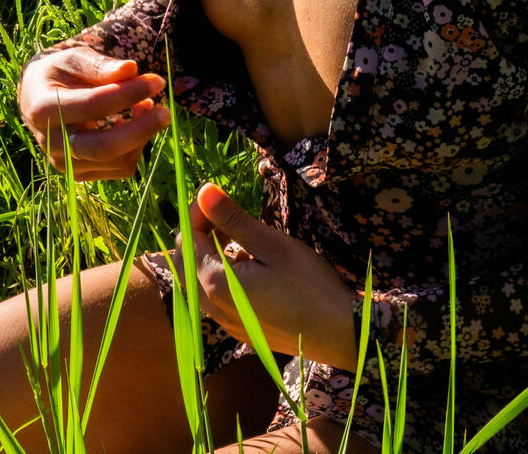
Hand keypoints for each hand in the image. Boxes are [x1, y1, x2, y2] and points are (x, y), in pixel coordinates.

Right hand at [18, 46, 168, 181]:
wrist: (38, 98)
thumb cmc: (60, 73)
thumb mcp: (74, 59)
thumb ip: (99, 65)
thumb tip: (130, 69)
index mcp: (43, 109)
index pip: (92, 106)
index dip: (127, 94)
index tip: (156, 81)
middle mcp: (50, 143)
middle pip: (102, 148)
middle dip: (140, 130)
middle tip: (166, 112)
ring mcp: (64, 163)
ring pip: (116, 161)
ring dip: (141, 135)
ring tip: (148, 105)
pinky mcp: (81, 175)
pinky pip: (120, 168)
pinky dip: (136, 146)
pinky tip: (134, 122)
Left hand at [181, 182, 360, 371]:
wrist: (341, 335)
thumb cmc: (310, 286)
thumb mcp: (273, 246)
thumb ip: (234, 220)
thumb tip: (203, 192)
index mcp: (215, 285)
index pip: (187, 243)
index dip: (197, 215)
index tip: (218, 197)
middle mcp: (213, 309)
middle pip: (185, 265)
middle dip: (198, 235)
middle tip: (224, 216)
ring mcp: (227, 325)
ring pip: (199, 284)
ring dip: (209, 256)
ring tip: (239, 240)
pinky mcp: (242, 332)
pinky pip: (216, 301)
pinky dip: (221, 277)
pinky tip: (248, 269)